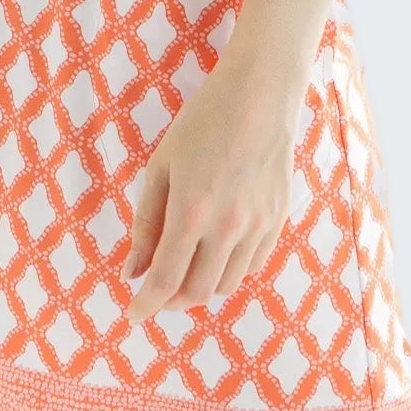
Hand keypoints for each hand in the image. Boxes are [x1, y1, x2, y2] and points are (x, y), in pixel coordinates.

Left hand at [120, 51, 308, 322]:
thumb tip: (133, 272)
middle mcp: (228, 227)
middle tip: (156, 290)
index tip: (132, 315)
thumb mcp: (161, 166)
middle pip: (197, 291)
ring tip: (185, 270)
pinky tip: (216, 252)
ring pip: (226, 285)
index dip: (146, 304)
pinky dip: (229, 271)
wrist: (260, 95)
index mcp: (192, 210)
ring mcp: (258, 226)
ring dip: (200, 287)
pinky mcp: (279, 222)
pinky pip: (251, 266)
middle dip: (171, 300)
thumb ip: (147, 223)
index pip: (166, 279)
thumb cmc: (203, 122)